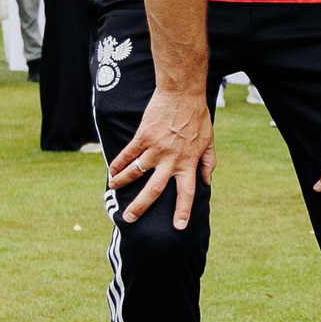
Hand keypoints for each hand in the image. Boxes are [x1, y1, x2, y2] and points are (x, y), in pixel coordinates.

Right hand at [107, 88, 214, 228]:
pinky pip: (127, 154)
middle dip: (140, 207)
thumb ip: (208, 163)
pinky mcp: (143, 136)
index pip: (187, 192)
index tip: (179, 227)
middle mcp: (171, 159)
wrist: (182, 94)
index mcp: (189, 163)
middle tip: (129, 219)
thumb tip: (207, 182)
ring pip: (136, 172)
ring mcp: (155, 148)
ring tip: (113, 190)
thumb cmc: (197, 117)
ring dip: (122, 183)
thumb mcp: (209, 142)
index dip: (183, 211)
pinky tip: (111, 172)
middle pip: (154, 190)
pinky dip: (118, 164)